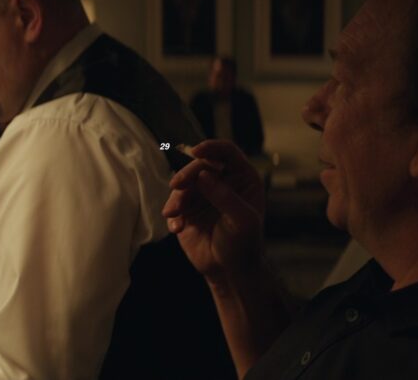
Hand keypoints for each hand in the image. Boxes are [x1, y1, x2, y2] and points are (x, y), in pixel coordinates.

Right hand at [162, 140, 265, 283]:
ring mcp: (203, 195)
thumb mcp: (242, 221)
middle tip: (177, 186)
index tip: (196, 151)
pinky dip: (173, 214)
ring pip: (183, 183)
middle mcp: (222, 181)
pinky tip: (177, 228)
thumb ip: (225, 196)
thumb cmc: (244, 244)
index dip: (211, 147)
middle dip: (187, 174)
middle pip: (200, 165)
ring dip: (176, 197)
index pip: (227, 152)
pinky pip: (174, 203)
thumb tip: (204, 175)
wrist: (229, 270)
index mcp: (242, 178)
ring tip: (173, 214)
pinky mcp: (187, 210)